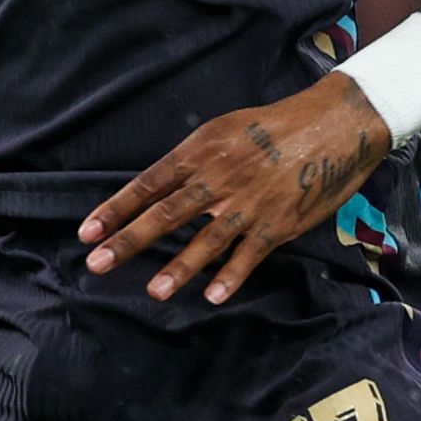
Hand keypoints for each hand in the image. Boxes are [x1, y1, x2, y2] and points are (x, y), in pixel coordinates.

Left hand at [83, 72, 392, 305]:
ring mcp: (249, 203)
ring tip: (153, 291)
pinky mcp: (279, 222)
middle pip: (166, 213)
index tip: (87, 232)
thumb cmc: (274, 125)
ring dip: (178, 267)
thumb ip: (194, 160)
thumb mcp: (224, 129)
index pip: (148, 183)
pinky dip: (232, 276)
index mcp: (201, 151)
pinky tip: (213, 296)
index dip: (116, 209)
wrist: (333, 124)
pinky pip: (251, 254)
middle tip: (97, 263)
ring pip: (207, 239)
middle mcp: (219, 177)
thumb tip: (161, 189)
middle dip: (129, 240)